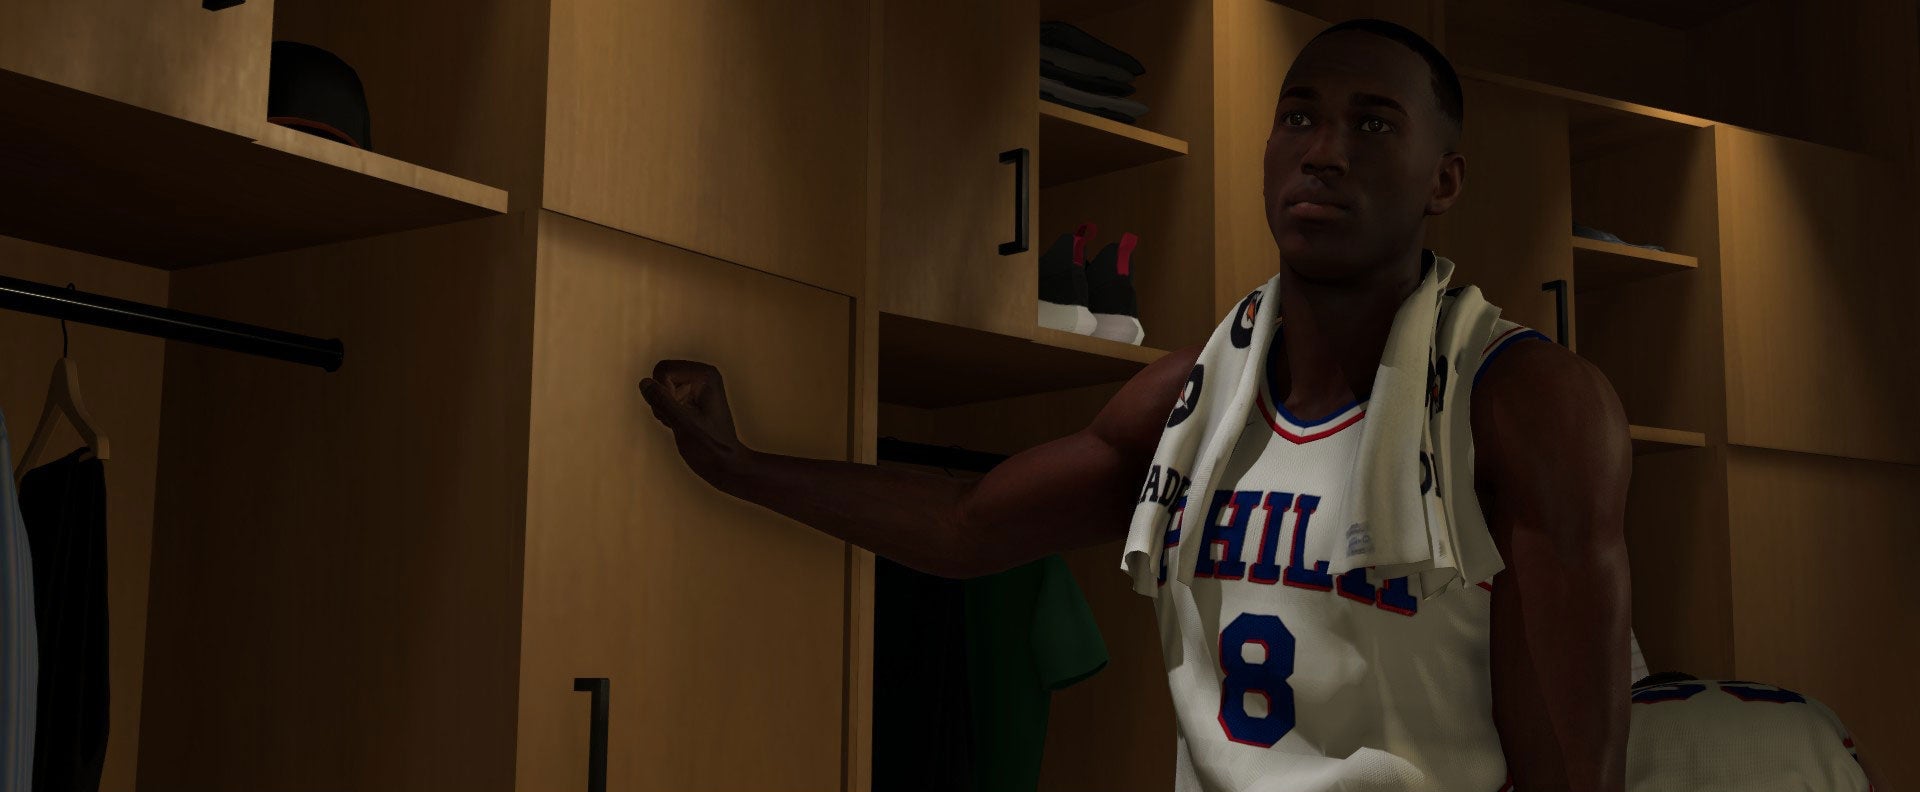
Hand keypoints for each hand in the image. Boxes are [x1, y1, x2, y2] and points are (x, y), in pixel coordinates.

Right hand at [639, 359, 751, 488]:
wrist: (725, 464)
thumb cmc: (710, 447)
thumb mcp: (683, 424)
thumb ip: (662, 401)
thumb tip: (645, 383)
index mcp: (705, 374)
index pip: (664, 370)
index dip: (664, 394)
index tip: (682, 412)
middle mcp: (702, 375)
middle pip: (660, 376)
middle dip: (662, 400)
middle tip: (679, 419)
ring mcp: (695, 385)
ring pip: (659, 389)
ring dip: (663, 409)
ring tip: (682, 424)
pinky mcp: (689, 397)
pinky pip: (663, 398)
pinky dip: (666, 413)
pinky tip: (680, 425)